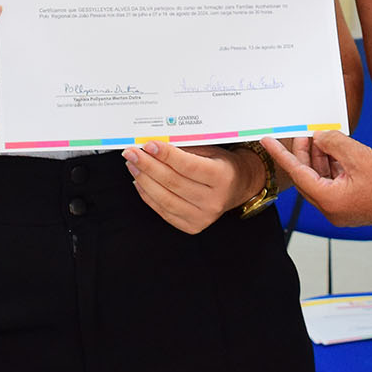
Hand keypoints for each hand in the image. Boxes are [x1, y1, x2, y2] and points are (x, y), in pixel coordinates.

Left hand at [123, 141, 259, 233]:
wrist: (238, 186)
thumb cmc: (223, 165)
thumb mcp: (211, 150)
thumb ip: (186, 148)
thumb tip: (155, 144)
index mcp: (221, 177)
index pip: (188, 166)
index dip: (166, 155)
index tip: (148, 145)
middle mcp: (213, 200)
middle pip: (173, 182)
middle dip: (148, 165)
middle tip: (132, 153)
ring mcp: (203, 216)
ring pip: (165, 198)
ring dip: (144, 180)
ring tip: (133, 165)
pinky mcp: (192, 226)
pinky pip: (163, 211)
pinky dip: (148, 195)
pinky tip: (140, 181)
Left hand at [261, 131, 371, 227]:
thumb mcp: (359, 155)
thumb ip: (334, 142)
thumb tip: (320, 137)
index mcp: (329, 201)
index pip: (297, 173)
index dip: (282, 154)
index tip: (267, 141)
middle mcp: (333, 210)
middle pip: (308, 177)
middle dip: (304, 154)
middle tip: (305, 133)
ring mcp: (344, 210)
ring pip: (322, 180)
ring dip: (320, 159)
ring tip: (322, 138)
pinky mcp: (354, 206)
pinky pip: (335, 184)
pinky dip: (333, 167)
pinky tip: (337, 151)